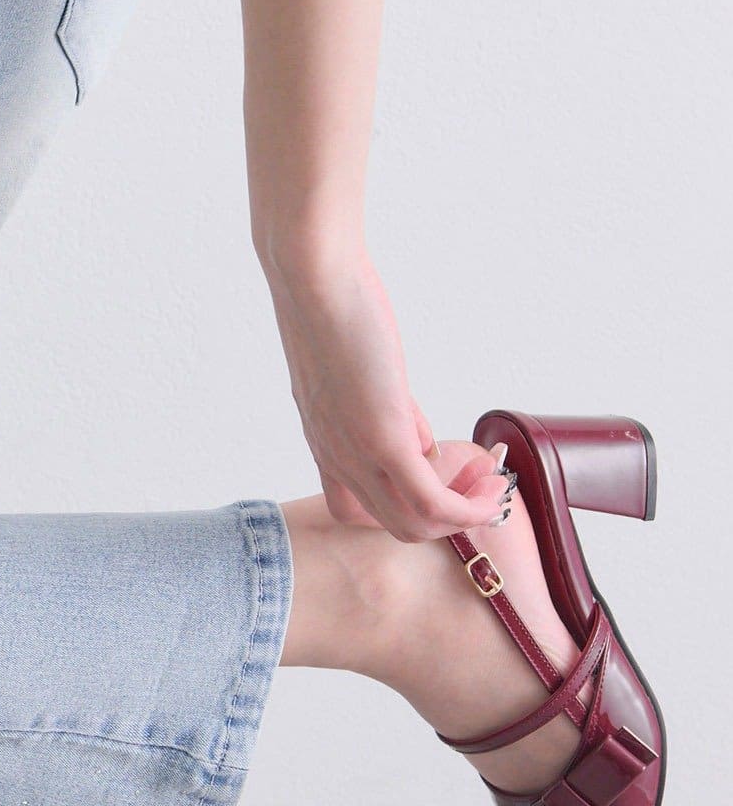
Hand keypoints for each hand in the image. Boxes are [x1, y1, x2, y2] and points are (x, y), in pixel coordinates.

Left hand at [263, 244, 510, 541]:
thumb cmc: (330, 309)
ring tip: (492, 489)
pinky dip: (467, 509)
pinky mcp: (383, 438)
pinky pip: (431, 502)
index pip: (356, 509)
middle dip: (445, 516)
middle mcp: (335, 457)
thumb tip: (421, 439)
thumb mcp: (357, 375)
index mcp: (324, 442)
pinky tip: (490, 487)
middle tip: (479, 484)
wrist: (313, 280)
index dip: (403, 503)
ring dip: (462, 518)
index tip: (443, 476)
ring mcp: (357, 453)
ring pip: (413, 525)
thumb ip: (388, 411)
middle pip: (391, 524)